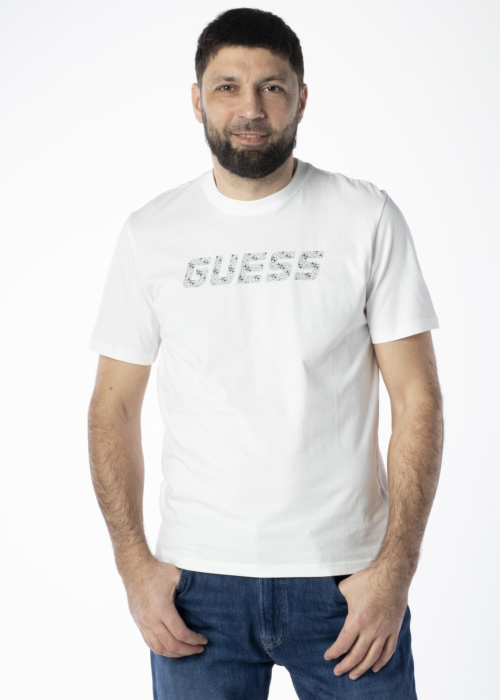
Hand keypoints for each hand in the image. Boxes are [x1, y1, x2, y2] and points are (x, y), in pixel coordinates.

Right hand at [122, 557, 208, 656]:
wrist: (135, 568)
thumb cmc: (158, 571)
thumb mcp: (176, 576)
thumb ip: (190, 588)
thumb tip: (206, 597)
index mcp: (162, 608)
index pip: (180, 633)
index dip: (194, 640)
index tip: (203, 640)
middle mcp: (150, 619)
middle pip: (171, 645)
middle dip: (187, 650)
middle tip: (199, 649)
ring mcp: (142, 623)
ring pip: (158, 649)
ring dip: (174, 654)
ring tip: (186, 652)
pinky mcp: (138, 623)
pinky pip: (149, 643)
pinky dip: (162, 650)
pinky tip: (171, 648)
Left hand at [324, 564, 408, 679]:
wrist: (393, 574)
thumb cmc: (368, 579)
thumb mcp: (345, 587)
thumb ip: (337, 599)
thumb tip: (327, 601)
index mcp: (356, 620)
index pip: (343, 644)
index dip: (334, 653)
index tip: (328, 657)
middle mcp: (371, 630)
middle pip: (356, 655)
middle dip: (345, 666)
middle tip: (338, 672)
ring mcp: (384, 631)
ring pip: (372, 657)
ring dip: (362, 668)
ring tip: (354, 675)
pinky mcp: (394, 629)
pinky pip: (388, 651)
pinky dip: (381, 662)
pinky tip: (375, 667)